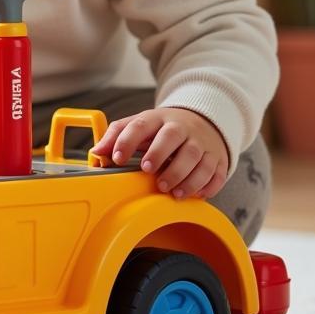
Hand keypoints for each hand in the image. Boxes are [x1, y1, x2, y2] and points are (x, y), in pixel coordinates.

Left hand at [90, 107, 229, 199]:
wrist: (202, 121)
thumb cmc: (163, 129)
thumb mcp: (139, 125)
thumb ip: (116, 136)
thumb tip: (96, 153)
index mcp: (157, 119)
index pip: (140, 125)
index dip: (127, 141)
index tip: (116, 158)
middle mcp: (181, 128)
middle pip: (172, 137)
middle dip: (159, 155)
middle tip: (148, 172)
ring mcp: (202, 143)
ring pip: (196, 157)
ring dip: (183, 177)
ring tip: (170, 191)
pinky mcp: (218, 159)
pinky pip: (216, 173)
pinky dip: (207, 185)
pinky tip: (196, 194)